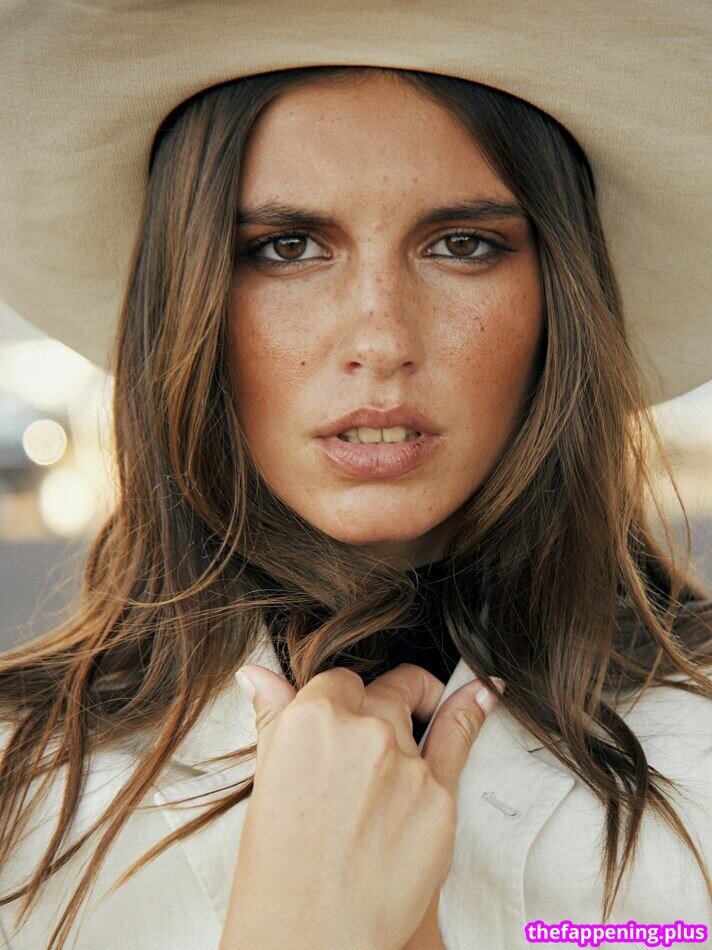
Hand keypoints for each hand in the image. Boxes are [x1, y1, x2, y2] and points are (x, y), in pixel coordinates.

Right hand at [220, 661, 502, 949]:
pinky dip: (472, 712)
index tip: (347, 712)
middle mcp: (363, 729)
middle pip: (388, 690)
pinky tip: (484, 693)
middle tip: (390, 713)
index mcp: (312, 717)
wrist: (312, 937)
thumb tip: (259, 677)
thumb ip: (274, 719)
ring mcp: (406, 762)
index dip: (343, 700)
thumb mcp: (267, 783)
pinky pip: (458, 739)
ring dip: (409, 733)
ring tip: (402, 755)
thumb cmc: (278, 870)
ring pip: (417, 720)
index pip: (341, 680)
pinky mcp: (440, 796)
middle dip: (388, 699)